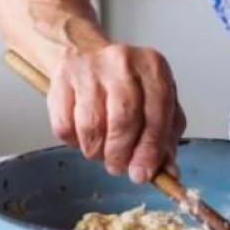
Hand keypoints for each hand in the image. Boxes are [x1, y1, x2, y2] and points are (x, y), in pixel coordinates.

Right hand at [48, 37, 183, 183]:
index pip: (157, 114)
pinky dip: (74, 141)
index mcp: (153, 67)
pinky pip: (64, 125)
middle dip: (120, 153)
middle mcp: (122, 62)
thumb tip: (169, 174)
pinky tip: (83, 136)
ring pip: (91, 125)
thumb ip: (165, 140)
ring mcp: (89, 69)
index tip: (142, 174)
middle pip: (123, 119)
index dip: (150, 150)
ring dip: (96, 150)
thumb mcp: (155, 105)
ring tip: (101, 151)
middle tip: (118, 166)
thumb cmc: (127, 86)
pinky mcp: (61, 79)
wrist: (85, 55)